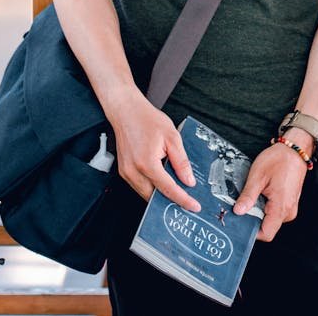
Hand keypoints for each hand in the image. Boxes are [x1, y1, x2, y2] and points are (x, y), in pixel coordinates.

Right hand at [104, 85, 200, 212]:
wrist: (126, 111)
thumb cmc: (147, 120)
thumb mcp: (172, 136)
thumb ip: (181, 161)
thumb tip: (188, 180)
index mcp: (147, 163)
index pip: (168, 189)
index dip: (183, 200)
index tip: (193, 207)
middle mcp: (133, 171)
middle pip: (154, 197)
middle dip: (170, 201)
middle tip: (187, 201)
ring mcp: (126, 173)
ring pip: (145, 194)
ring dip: (159, 195)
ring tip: (175, 191)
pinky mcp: (123, 171)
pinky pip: (139, 187)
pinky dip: (151, 187)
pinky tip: (161, 181)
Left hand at [232, 139, 308, 241]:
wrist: (295, 149)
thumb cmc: (279, 159)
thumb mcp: (258, 175)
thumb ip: (248, 196)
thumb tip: (238, 212)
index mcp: (281, 208)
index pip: (267, 234)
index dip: (252, 232)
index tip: (240, 222)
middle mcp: (288, 211)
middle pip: (268, 227)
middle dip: (253, 218)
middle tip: (242, 205)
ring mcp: (290, 207)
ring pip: (271, 218)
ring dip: (259, 210)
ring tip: (253, 194)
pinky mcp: (290, 202)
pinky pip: (276, 211)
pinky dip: (266, 205)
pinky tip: (261, 192)